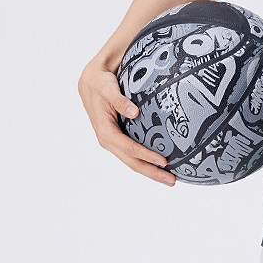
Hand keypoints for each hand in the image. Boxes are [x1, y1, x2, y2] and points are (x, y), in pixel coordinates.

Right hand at [78, 60, 175, 186]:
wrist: (91, 82)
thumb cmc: (100, 84)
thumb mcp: (108, 89)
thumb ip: (120, 100)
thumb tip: (134, 112)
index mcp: (105, 132)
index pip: (129, 149)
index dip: (146, 156)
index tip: (164, 161)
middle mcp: (109, 140)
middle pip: (132, 162)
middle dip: (152, 172)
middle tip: (172, 181)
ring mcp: (114, 141)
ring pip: (133, 161)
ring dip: (150, 170)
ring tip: (169, 177)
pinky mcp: (119, 137)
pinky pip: (133, 153)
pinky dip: (146, 160)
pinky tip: (159, 163)